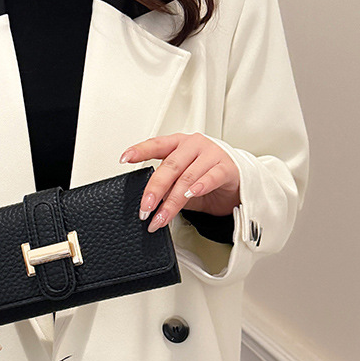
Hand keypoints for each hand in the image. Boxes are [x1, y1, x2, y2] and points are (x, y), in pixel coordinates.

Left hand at [119, 132, 240, 231]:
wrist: (234, 185)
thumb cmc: (204, 179)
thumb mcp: (180, 182)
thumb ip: (166, 187)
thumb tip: (148, 202)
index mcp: (177, 144)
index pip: (156, 145)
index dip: (140, 151)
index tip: (125, 159)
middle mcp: (193, 145)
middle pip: (169, 166)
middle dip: (154, 189)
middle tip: (145, 208)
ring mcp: (210, 154)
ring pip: (187, 177)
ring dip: (172, 201)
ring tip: (162, 216)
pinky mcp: (226, 167)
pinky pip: (211, 177)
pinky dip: (200, 186)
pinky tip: (191, 194)